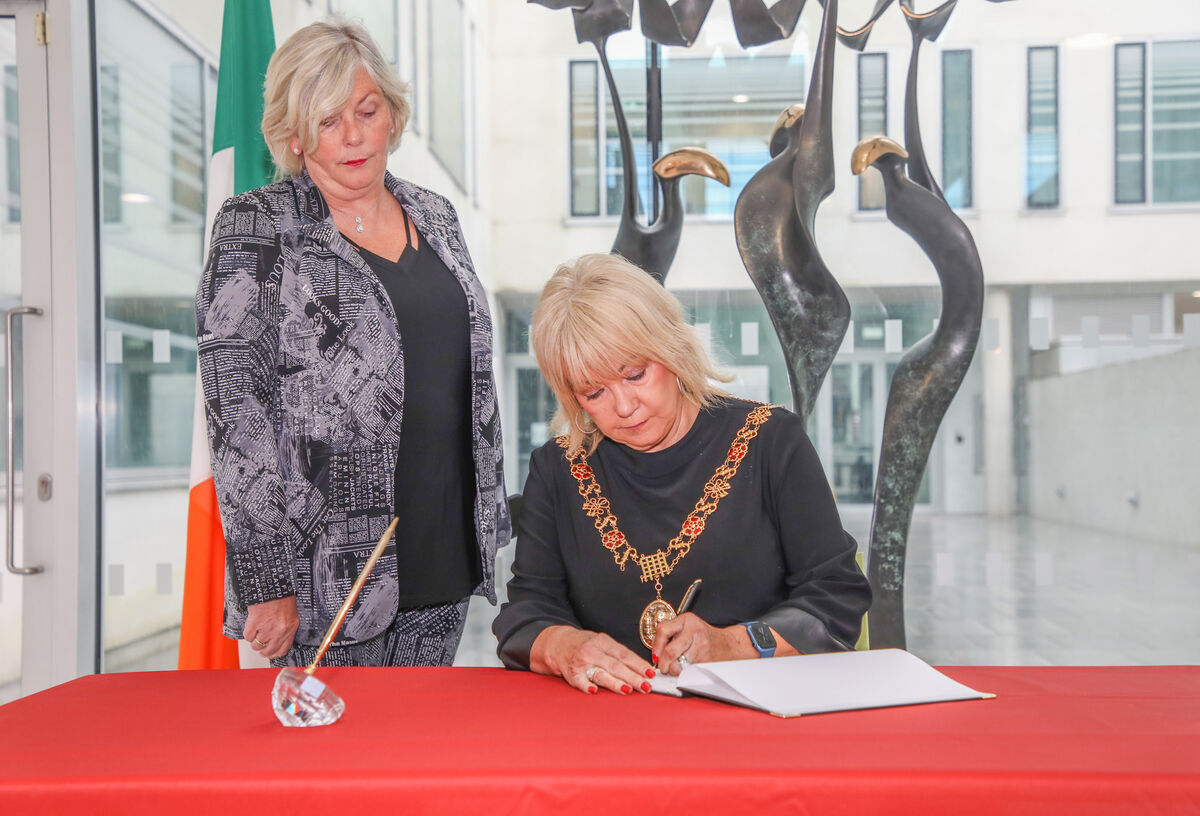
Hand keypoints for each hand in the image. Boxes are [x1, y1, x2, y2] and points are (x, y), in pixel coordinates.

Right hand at [243, 596, 298, 659]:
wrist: (272, 585)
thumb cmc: (282, 597)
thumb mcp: (290, 614)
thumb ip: (286, 628)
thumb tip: (277, 641)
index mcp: (291, 628)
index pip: (283, 650)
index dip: (275, 654)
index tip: (270, 653)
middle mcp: (280, 631)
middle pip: (268, 651)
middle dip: (263, 651)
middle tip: (260, 647)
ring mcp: (267, 628)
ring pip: (256, 645)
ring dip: (254, 641)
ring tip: (255, 634)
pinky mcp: (255, 623)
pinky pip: (248, 636)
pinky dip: (248, 633)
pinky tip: (251, 627)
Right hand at [531, 626, 655, 695]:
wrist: (558, 643)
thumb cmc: (586, 645)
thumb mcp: (602, 642)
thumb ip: (618, 654)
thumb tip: (642, 668)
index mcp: (603, 642)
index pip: (624, 654)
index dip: (638, 664)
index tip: (650, 674)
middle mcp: (593, 651)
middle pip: (615, 665)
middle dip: (632, 676)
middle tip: (645, 686)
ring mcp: (581, 662)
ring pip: (600, 673)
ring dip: (615, 683)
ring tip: (627, 690)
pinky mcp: (571, 673)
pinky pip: (579, 681)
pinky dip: (586, 685)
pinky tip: (594, 691)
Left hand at [651, 613, 751, 675]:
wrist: (730, 645)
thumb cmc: (706, 637)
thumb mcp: (689, 627)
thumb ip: (673, 635)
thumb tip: (656, 653)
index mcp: (687, 620)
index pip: (663, 630)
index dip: (656, 646)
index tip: (656, 656)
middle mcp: (694, 630)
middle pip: (670, 651)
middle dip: (664, 664)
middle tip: (664, 668)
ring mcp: (702, 645)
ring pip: (679, 664)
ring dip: (676, 670)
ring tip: (680, 667)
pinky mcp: (707, 660)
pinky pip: (689, 670)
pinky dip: (686, 673)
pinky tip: (690, 669)